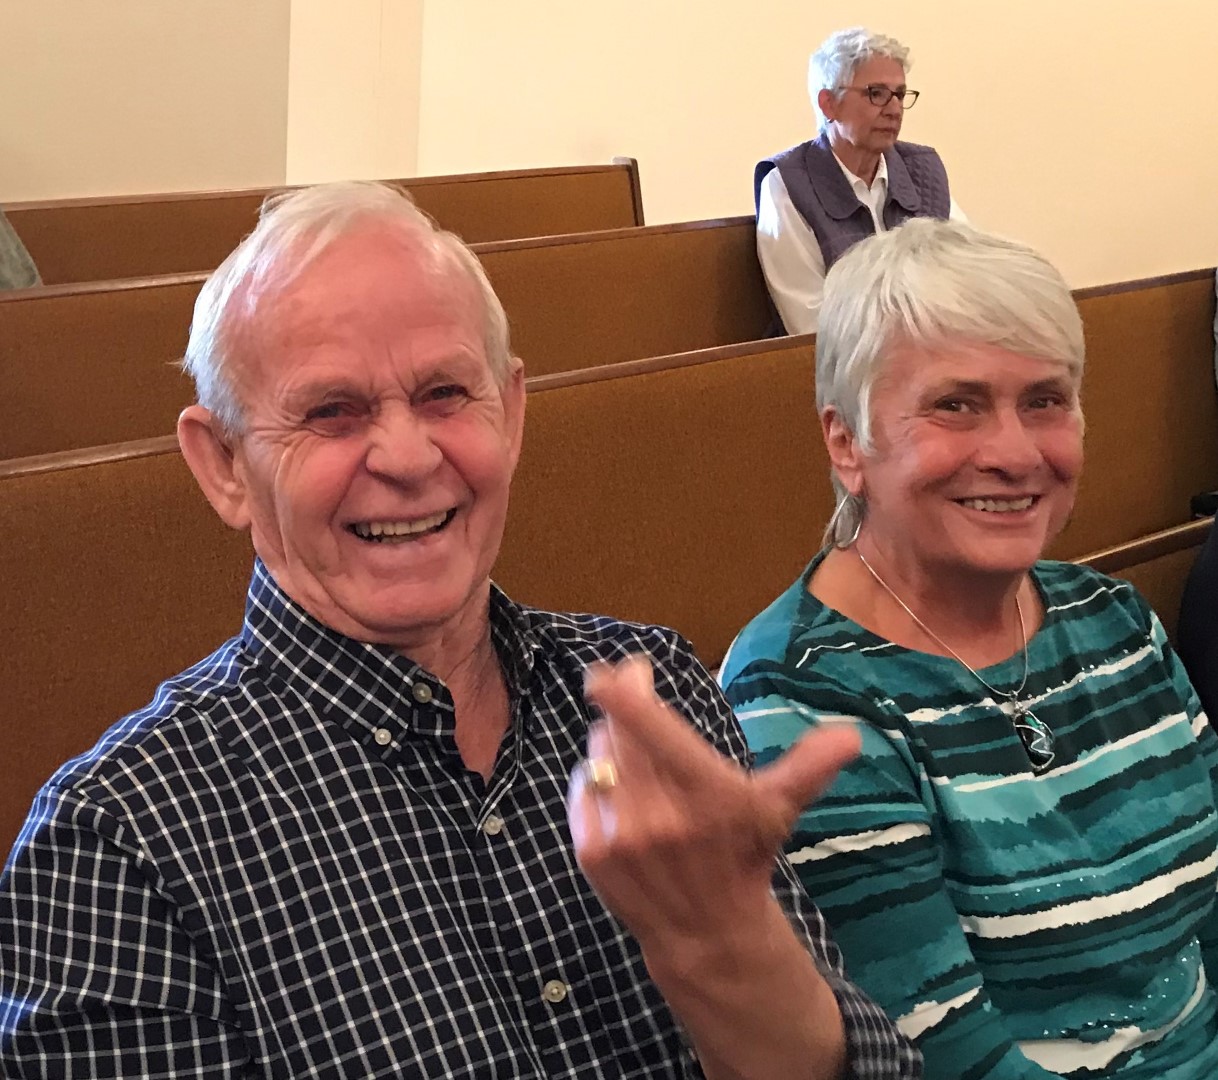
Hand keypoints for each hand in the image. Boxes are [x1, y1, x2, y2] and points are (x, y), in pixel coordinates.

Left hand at [567, 656, 859, 953]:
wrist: (707, 932)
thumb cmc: (744, 854)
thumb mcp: (779, 808)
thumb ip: (809, 766)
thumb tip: (851, 735)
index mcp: (707, 795)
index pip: (653, 730)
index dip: (623, 695)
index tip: (607, 671)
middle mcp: (660, 815)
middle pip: (619, 731)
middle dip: (624, 707)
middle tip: (637, 695)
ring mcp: (621, 835)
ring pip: (598, 755)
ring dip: (612, 743)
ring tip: (640, 759)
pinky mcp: (591, 852)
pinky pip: (582, 787)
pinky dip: (596, 779)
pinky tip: (622, 794)